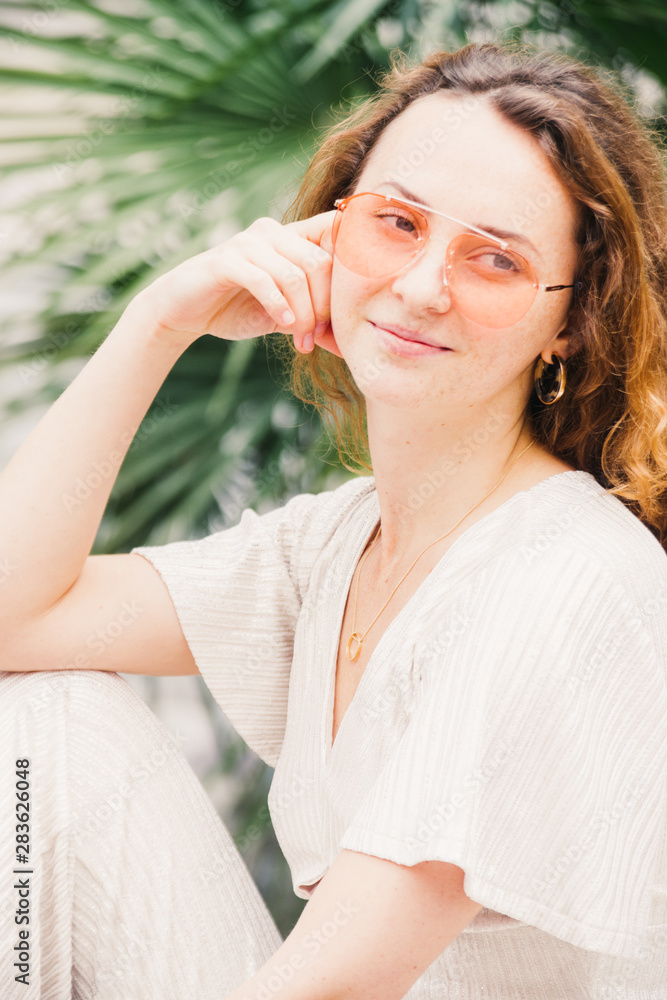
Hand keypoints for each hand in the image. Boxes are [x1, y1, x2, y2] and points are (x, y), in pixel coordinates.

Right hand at [130, 210, 341, 356]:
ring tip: (300, 342)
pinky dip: (278, 306)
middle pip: (320, 263)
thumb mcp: (284, 316)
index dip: (351, 261)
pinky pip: (263, 280)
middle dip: (324, 307)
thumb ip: (314, 320)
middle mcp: (272, 232)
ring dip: (303, 315)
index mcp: (291, 237)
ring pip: (294, 275)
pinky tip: (281, 325)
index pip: (336, 230)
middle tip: (315, 338)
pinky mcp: (225, 260)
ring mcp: (248, 243)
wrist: (185, 312)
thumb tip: (348, 344)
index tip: (350, 306)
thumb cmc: (238, 310)